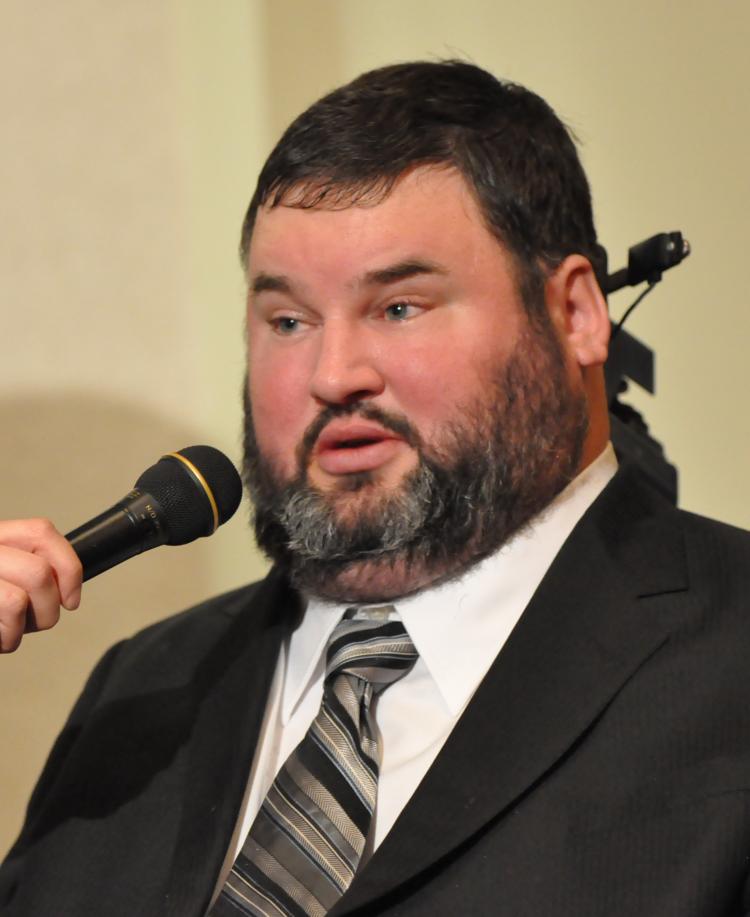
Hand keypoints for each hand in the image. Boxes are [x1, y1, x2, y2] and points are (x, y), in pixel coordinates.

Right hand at [0, 519, 81, 652]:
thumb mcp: (8, 570)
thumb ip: (29, 567)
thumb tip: (68, 585)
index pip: (42, 531)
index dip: (68, 566)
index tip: (70, 596)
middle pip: (38, 572)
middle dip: (48, 607)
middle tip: (35, 620)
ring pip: (17, 601)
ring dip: (23, 628)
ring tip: (9, 631)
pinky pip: (3, 622)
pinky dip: (6, 640)